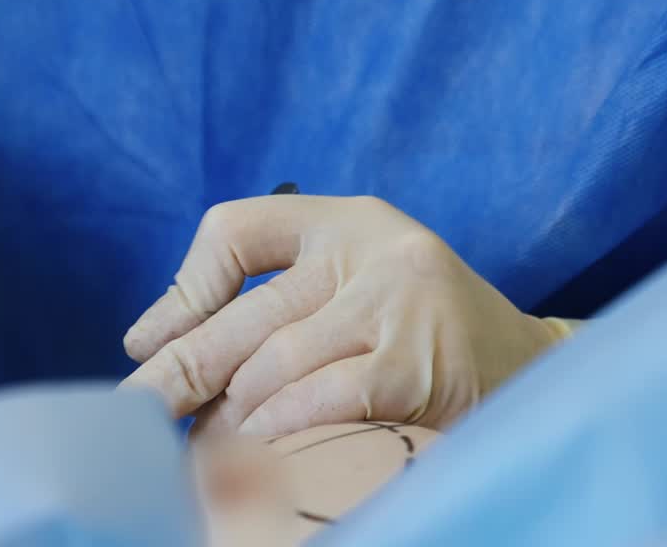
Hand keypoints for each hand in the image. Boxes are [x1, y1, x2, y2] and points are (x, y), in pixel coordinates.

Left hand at [122, 195, 565, 436]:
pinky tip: (253, 446)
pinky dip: (280, 426)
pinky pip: (325, 396)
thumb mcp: (352, 287)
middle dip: (181, 368)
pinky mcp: (420, 359)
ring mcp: (396, 298)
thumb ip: (278, 303)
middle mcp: (368, 246)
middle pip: (247, 308)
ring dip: (226, 412)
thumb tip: (158, 347)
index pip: (237, 231)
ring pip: (277, 359)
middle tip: (134, 413)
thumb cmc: (419, 332)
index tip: (147, 342)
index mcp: (343, 221)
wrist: (532, 370)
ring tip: (191, 446)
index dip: (183, 289)